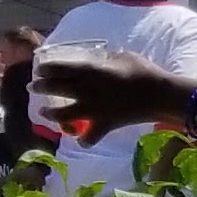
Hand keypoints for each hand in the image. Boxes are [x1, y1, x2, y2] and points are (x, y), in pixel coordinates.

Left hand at [32, 48, 193, 144]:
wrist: (161, 96)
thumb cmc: (145, 72)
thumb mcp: (124, 57)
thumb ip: (107, 59)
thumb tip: (99, 60)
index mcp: (90, 71)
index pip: (59, 68)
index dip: (45, 68)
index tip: (39, 69)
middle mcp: (86, 91)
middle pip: (55, 88)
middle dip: (40, 87)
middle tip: (34, 86)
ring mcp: (93, 110)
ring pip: (62, 115)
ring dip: (50, 115)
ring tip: (44, 113)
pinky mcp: (104, 125)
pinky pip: (89, 137)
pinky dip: (84, 139)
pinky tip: (81, 138)